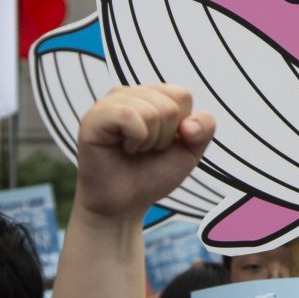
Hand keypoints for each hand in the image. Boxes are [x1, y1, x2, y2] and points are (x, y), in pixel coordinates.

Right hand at [76, 85, 215, 223]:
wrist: (123, 204)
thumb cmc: (152, 174)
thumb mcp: (189, 152)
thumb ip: (204, 129)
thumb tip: (189, 123)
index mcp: (151, 95)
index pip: (182, 95)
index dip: (181, 127)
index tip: (163, 144)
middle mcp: (130, 93)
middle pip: (169, 105)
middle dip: (165, 138)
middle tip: (145, 150)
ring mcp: (110, 103)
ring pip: (151, 112)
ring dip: (148, 142)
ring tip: (133, 150)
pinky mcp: (95, 117)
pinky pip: (128, 116)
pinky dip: (134, 139)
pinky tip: (122, 148)